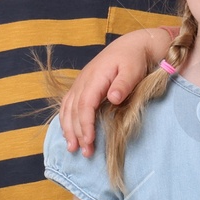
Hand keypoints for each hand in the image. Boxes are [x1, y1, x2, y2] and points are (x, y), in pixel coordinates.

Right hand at [59, 27, 173, 154]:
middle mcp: (83, 81)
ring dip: (68, 129)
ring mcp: (80, 84)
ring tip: (72, 148)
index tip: (89, 141)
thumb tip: (113, 98)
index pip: (85, 105)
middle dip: (77, 133)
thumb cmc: (133, 59)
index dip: (85, 124)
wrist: (130, 46)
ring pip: (67, 108)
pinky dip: (66, 120)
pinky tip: (68, 133)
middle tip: (85, 152)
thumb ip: (123, 84)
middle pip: (74, 110)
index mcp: (95, 78)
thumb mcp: (133, 69)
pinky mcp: (82, 87)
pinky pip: (68, 104)